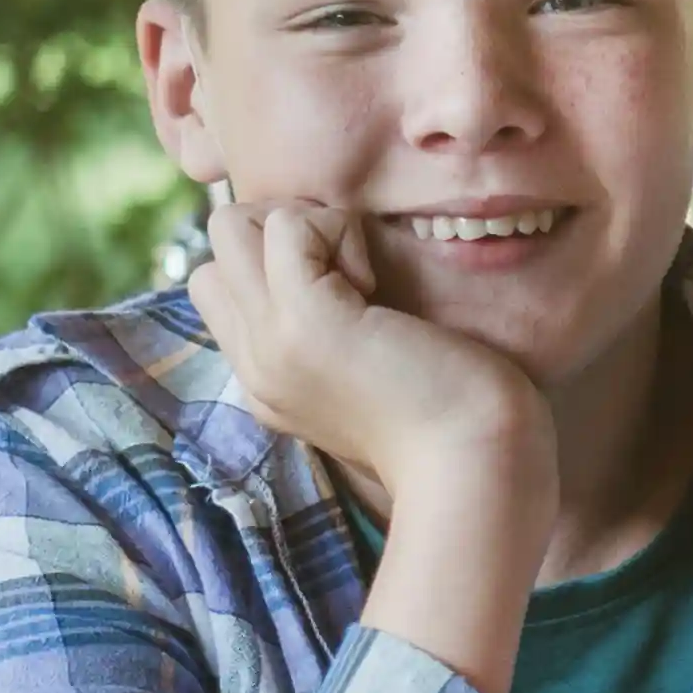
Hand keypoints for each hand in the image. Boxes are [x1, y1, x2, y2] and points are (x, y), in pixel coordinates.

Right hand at [187, 202, 554, 516]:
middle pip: (218, 246)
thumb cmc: (454, 425)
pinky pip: (288, 226)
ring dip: (304, 225)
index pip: (220, 285)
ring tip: (362, 279)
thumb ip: (338, 340)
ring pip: (231, 224)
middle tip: (352, 276)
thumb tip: (351, 280)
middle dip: (283, 231)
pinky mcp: (306, 321)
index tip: (349, 294)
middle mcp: (255, 362)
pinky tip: (377, 283)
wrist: (474, 468)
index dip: (277, 261)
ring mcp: (272, 341)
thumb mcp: (375, 379)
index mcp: (268, 379)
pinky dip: (336, 230)